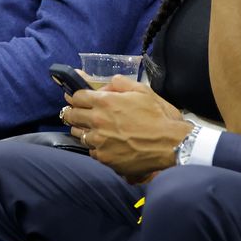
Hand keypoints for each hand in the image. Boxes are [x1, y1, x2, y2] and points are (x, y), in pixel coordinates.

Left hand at [63, 76, 188, 180]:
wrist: (169, 144)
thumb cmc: (158, 116)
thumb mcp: (143, 91)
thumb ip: (121, 83)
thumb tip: (107, 84)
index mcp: (105, 102)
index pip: (76, 96)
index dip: (76, 96)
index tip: (77, 98)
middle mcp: (97, 121)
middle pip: (71, 115)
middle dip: (73, 112)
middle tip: (79, 113)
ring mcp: (99, 141)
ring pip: (78, 134)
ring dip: (84, 130)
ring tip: (95, 130)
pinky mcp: (103, 158)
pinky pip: (91, 151)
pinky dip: (96, 147)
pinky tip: (107, 145)